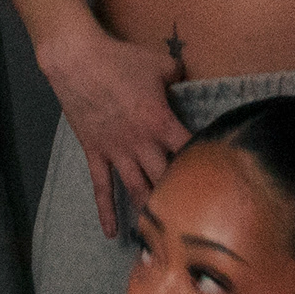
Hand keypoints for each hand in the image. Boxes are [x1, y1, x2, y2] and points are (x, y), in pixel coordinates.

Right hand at [42, 27, 187, 238]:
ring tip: (161, 234)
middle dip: (180, 198)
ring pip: (137, 189)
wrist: (77, 60)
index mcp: (161, 122)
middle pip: (166, 178)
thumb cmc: (120, 59)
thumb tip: (188, 79)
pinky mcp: (95, 153)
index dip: (205, 163)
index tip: (218, 181)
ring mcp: (116, 152)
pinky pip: (102, 187)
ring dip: (149, 211)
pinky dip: (106, 211)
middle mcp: (141, 143)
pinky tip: (112, 232)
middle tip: (194, 218)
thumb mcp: (160, 62)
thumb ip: (179, 74)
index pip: (190, 150)